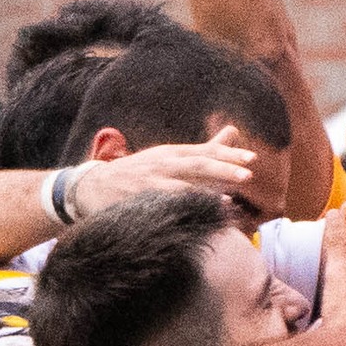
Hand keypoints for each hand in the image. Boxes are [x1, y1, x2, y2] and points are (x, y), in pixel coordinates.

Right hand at [68, 127, 257, 220]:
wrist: (92, 187)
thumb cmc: (139, 172)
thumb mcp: (170, 156)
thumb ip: (205, 149)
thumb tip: (234, 131)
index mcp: (172, 153)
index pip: (205, 151)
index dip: (228, 154)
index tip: (252, 158)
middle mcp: (163, 164)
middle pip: (197, 164)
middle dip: (223, 168)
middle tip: (248, 174)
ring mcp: (150, 182)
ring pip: (181, 184)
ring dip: (205, 190)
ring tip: (229, 198)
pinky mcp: (138, 200)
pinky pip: (162, 205)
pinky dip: (180, 208)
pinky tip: (195, 214)